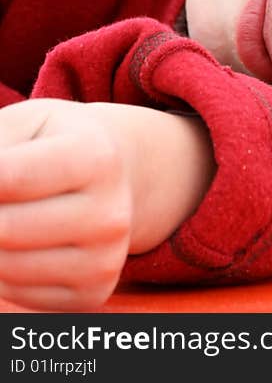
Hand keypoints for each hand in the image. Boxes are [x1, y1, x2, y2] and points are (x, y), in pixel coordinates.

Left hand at [0, 98, 214, 310]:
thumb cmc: (56, 144)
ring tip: (12, 216)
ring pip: (6, 268)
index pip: (6, 179)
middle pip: (4, 229)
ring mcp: (106, 258)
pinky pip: (18, 292)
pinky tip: (26, 244)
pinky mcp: (93, 292)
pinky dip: (5, 273)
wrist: (118, 176)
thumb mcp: (26, 122)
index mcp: (97, 158)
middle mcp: (111, 214)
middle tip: (5, 200)